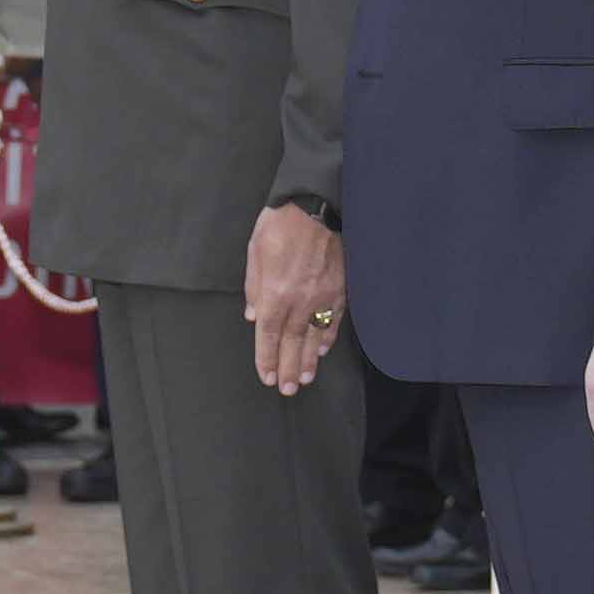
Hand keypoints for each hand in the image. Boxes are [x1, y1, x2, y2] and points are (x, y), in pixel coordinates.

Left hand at [246, 203, 347, 395]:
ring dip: (308, 361)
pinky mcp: (340, 288)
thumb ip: (254, 286)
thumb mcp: (256, 251)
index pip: (268, 335)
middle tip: (286, 390)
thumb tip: (254, 315)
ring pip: (314, 336)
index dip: (266, 358)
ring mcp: (323, 296)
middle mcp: (300, 300)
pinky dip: (328, 337)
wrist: (316, 203)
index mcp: (275, 293)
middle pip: (292, 343)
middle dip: (287, 369)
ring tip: (303, 379)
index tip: (265, 376)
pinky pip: (333, 319)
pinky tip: (322, 350)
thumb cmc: (281, 223)